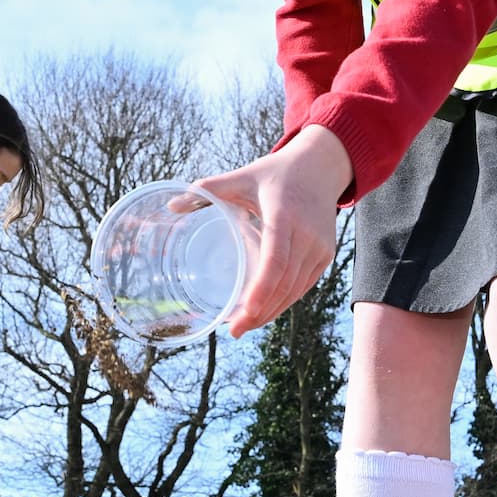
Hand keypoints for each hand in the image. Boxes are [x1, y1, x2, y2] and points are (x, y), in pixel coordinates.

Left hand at [194, 125, 351, 335]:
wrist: (321, 167)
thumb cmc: (276, 173)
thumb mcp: (243, 176)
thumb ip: (208, 189)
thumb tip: (171, 205)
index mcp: (284, 215)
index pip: (276, 259)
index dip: (262, 288)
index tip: (246, 311)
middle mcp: (307, 235)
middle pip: (284, 283)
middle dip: (260, 311)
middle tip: (234, 330)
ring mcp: (319, 248)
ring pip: (295, 290)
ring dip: (272, 312)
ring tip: (245, 326)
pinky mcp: (325, 255)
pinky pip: (304, 285)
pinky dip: (285, 301)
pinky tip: (266, 312)